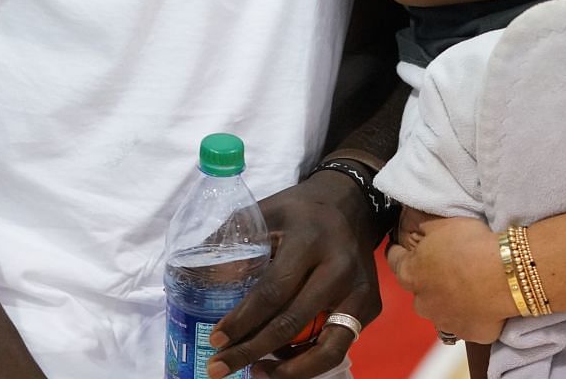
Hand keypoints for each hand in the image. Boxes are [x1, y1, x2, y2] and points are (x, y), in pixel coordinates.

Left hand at [206, 169, 380, 378]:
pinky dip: (309, 361)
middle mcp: (340, 267)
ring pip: (328, 347)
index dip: (242, 320)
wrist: (350, 203)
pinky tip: (282, 361)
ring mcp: (360, 290)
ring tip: (256, 373)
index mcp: (310, 240)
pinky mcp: (371, 306)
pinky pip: (339, 344)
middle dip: (252, 350)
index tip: (215, 338)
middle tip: (219, 367)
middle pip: (293, 323)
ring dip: (289, 370)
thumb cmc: (299, 211)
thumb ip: (230, 241)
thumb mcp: (263, 212)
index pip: (273, 291)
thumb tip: (194, 276)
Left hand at [385, 214, 510, 345]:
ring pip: (440, 310)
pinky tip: (484, 302)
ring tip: (470, 286)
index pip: (394, 259)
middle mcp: (422, 302)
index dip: (400, 250)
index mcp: (410, 273)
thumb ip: (424, 229)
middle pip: (419, 289)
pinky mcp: (468, 334)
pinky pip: (465, 323)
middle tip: (450, 265)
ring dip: (449, 300)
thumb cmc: (471, 245)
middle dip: (429, 279)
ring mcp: (444, 322)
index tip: (407, 247)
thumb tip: (417, 228)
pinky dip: (471, 314)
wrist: (506, 275)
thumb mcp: (442, 224)